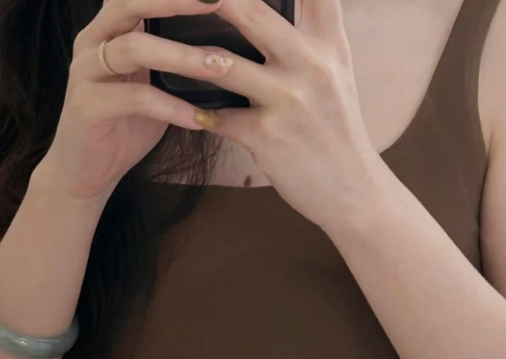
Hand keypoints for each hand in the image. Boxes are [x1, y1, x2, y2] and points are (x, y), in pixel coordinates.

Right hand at [38, 0, 243, 203]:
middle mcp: (92, 41)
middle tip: (218, 2)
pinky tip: (199, 118)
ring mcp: (85, 72)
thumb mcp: (152, 84)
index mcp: (110, 29)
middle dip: (177, 1)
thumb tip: (224, 45)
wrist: (85, 174)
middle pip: (131, 2)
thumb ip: (173, 59)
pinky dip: (171, 107)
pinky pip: (135, 99)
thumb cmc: (124, 126)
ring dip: (183, 56)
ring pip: (135, 48)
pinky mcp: (87, 106)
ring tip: (221, 66)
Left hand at [183, 0, 384, 229]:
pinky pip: (218, 117)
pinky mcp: (268, 137)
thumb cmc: (337, 130)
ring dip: (181, 54)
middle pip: (250, 10)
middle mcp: (310, 63)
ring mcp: (288, 100)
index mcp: (327, 41)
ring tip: (153, 45)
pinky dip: (196, 112)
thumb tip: (286, 1)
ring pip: (222, 63)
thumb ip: (315, 28)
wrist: (352, 192)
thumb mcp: (337, 70)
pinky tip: (180, 108)